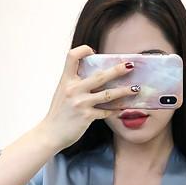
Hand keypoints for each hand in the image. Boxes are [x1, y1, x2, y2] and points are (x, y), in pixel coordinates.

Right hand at [42, 42, 135, 156]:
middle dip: (117, 70)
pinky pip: (105, 111)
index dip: (83, 50)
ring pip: (108, 94)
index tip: (94, 52)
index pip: (72, 56)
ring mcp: (80, 103)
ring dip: (124, 91)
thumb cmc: (58, 113)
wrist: (50, 134)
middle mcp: (73, 89)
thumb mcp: (62, 92)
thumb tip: (95, 76)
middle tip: (131, 65)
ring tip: (136, 88)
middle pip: (99, 75)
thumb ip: (75, 83)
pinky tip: (122, 108)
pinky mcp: (86, 116)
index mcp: (66, 80)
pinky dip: (114, 110)